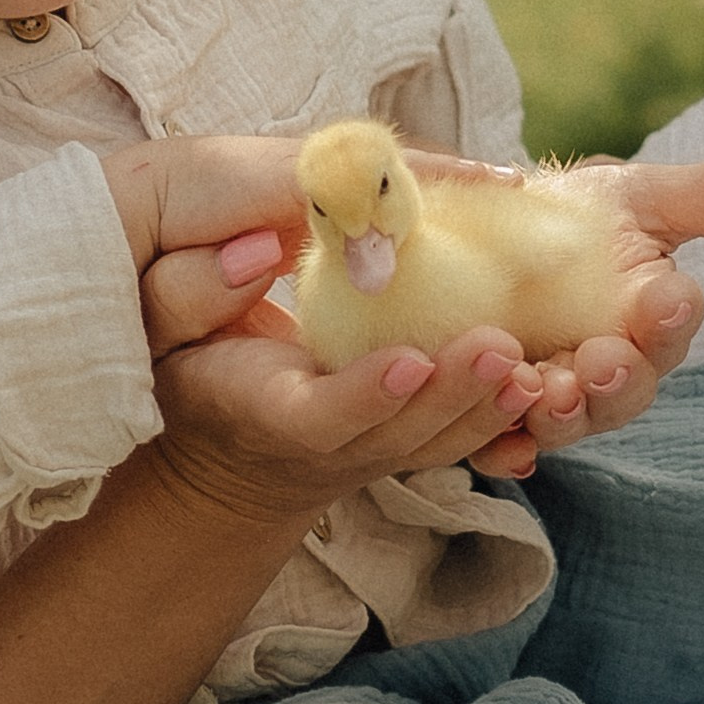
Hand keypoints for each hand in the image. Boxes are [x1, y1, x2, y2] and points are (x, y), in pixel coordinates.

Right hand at [119, 140, 544, 524]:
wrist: (232, 450)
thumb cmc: (192, 366)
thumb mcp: (160, 332)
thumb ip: (185, 292)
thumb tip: (252, 249)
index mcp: (264, 413)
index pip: (318, 417)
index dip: (367, 393)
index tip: (411, 357)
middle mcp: (326, 448)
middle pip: (399, 435)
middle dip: (452, 393)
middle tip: (501, 346)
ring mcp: (372, 455)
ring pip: (439, 442)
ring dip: (489, 406)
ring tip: (534, 362)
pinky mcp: (406, 446)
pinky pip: (459, 438)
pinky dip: (501, 414)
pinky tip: (543, 377)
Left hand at [467, 153, 703, 476]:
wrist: (477, 232)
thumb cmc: (570, 218)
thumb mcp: (637, 196)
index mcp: (646, 324)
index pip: (670, 328)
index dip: (670, 319)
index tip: (664, 297)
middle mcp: (604, 371)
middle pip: (623, 394)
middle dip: (617, 380)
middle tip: (602, 360)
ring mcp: (545, 397)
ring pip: (564, 425)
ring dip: (562, 416)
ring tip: (545, 388)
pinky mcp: (486, 413)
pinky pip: (497, 446)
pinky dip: (502, 449)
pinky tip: (499, 446)